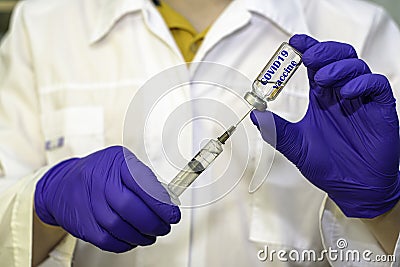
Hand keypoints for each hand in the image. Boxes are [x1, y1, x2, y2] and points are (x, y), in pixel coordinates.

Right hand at [34, 146, 179, 251]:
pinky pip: (108, 240)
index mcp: (116, 163)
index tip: (172, 214)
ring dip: (142, 236)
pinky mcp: (84, 225)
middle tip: (164, 226)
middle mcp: (100, 182)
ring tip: (151, 234)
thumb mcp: (122, 163)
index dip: (161, 204)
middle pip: (130, 208)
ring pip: (119, 227)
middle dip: (154, 222)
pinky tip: (133, 238)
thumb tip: (167, 200)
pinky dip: (126, 243)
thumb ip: (144, 179)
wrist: (62, 186)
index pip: (142, 185)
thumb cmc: (98, 173)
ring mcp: (89, 204)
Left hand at [251, 34, 399, 217]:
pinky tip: (346, 92)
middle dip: (323, 51)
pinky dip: (361, 82)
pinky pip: (375, 84)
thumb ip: (276, 130)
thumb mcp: (296, 146)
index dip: (307, 49)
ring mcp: (361, 100)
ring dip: (338, 66)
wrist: (353, 188)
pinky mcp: (379, 108)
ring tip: (322, 78)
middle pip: (337, 57)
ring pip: (356, 66)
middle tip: (308, 55)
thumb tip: (255, 115)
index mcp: (321, 98)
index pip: (315, 64)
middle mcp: (340, 94)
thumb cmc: (327, 166)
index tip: (294, 42)